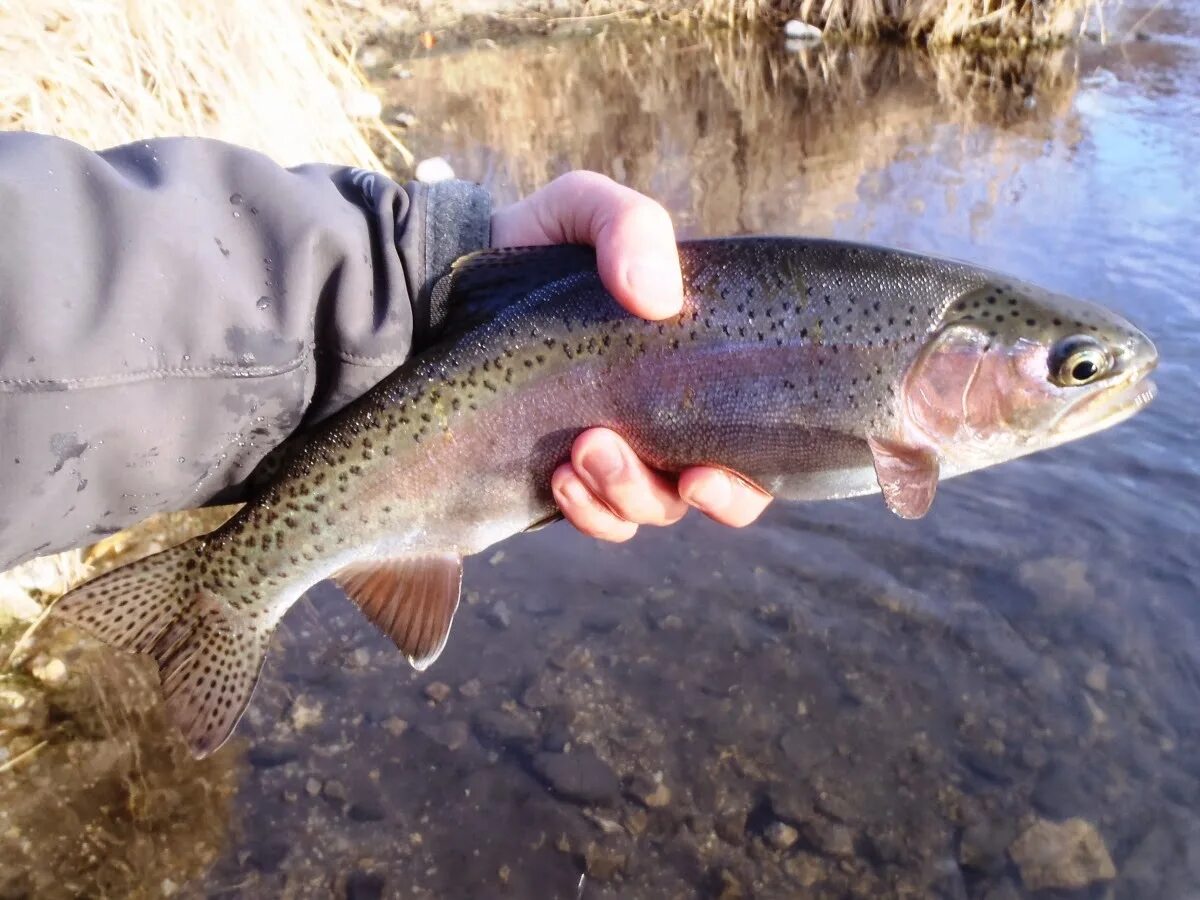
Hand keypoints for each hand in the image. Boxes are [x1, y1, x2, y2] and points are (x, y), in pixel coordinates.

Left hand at [491, 171, 772, 541]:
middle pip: (701, 496)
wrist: (453, 275)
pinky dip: (585, 509)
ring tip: (577, 449)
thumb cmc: (540, 242)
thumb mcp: (585, 208)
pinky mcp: (568, 473)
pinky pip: (597, 517)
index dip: (745, 481)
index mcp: (695, 367)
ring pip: (645, 511)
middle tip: (606, 446)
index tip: (704, 472)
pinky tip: (556, 473)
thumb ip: (631, 227)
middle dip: (666, 494)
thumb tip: (661, 300)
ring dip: (619, 494)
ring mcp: (618, 451)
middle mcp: (666, 419)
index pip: (753, 444)